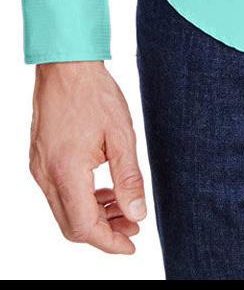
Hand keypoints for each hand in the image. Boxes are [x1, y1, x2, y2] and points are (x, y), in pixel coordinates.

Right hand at [28, 61, 146, 254]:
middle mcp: (46, 175)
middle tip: (133, 226)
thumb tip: (138, 214)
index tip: (131, 245)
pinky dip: (81, 199)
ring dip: (94, 216)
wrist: (66, 64)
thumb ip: (129, 178)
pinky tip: (104, 190)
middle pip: (72, 226)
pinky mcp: (40, 159)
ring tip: (124, 208)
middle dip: (104, 232)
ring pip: (64, 211)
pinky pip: (59, 193)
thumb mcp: (121, 135)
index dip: (110, 242)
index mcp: (66, 171)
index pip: (85, 227)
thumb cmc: (94, 93)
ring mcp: (39, 168)